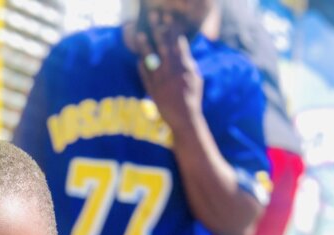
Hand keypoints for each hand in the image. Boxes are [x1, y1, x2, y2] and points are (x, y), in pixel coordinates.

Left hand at [135, 15, 202, 132]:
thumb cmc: (192, 98)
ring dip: (145, 46)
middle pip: (164, 46)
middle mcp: (173, 71)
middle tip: (153, 17)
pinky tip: (138, 59)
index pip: (177, 43)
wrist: (185, 119)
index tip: (167, 18)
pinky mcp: (154, 92)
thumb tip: (182, 50)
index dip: (172, 29)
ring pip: (152, 60)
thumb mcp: (195, 78)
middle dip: (158, 30)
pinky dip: (142, 68)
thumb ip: (188, 63)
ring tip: (140, 35)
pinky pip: (145, 77)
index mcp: (185, 66)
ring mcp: (162, 81)